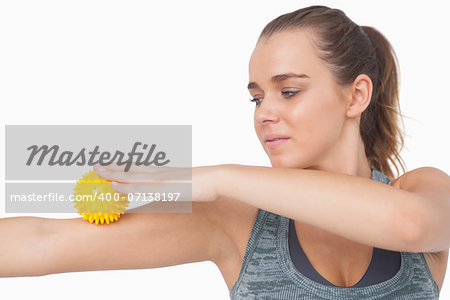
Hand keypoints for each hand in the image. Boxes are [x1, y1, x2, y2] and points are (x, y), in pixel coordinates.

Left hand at [93, 163, 221, 202]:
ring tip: (97, 170)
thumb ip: (181, 189)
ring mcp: (160, 179)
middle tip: (96, 164)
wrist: (217, 179)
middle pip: (132, 168)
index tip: (112, 164)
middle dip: (114, 166)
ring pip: (132, 176)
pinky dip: (125, 186)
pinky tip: (113, 185)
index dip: (125, 166)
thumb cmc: (207, 183)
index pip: (141, 168)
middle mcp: (160, 173)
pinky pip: (140, 187)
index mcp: (165, 172)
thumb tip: (179, 193)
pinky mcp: (163, 188)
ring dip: (113, 174)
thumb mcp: (191, 186)